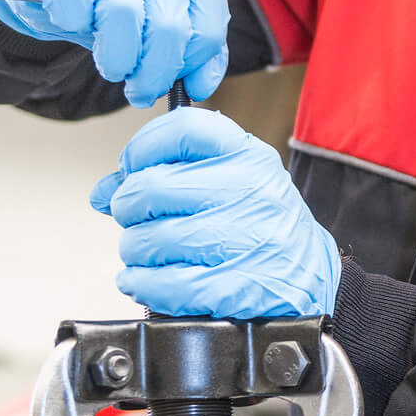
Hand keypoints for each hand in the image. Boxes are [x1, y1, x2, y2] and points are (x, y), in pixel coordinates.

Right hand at [0, 0, 228, 105]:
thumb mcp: (167, 18)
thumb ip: (194, 52)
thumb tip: (199, 86)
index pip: (207, 31)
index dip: (185, 67)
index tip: (166, 78)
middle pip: (168, 26)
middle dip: (151, 73)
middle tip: (137, 87)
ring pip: (122, 11)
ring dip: (115, 57)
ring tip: (112, 66)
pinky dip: (72, 22)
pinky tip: (74, 26)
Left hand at [91, 109, 340, 318]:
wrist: (309, 276)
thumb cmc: (262, 225)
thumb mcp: (229, 181)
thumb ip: (169, 175)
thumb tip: (106, 190)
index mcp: (247, 156)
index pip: (181, 129)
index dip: (141, 148)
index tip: (131, 167)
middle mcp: (249, 191)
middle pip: (151, 188)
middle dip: (128, 208)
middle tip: (136, 218)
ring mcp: (243, 239)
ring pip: (150, 239)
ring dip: (134, 251)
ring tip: (147, 252)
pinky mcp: (233, 286)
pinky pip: (163, 283)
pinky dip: (141, 283)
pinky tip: (144, 279)